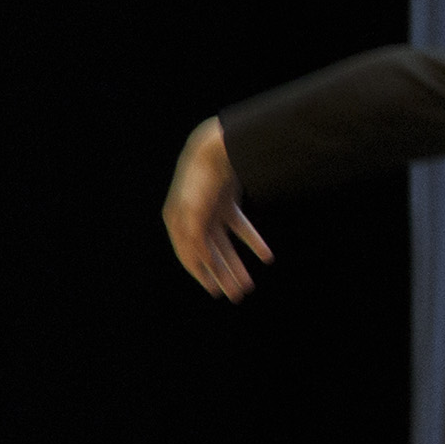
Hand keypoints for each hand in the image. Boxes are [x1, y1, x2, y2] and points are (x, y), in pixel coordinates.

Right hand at [163, 119, 270, 298]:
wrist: (217, 147)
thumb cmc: (202, 178)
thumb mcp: (195, 209)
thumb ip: (195, 234)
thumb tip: (202, 259)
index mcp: (177, 222)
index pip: (188, 255)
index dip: (202, 274)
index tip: (215, 292)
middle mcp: (191, 219)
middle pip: (209, 254)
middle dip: (222, 275)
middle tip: (237, 295)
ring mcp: (209, 211)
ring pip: (224, 245)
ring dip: (236, 264)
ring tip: (248, 284)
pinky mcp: (226, 203)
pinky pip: (241, 228)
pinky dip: (253, 241)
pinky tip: (267, 256)